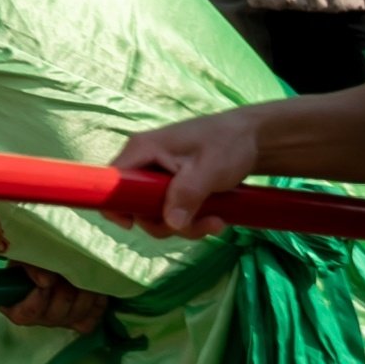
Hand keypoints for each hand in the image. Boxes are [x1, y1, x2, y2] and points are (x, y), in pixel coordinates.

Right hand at [5, 270, 116, 335]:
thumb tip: (45, 280)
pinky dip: (95, 302)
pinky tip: (92, 287)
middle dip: (64, 290)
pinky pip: (91, 318)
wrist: (54, 260)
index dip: (38, 298)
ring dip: (82, 293)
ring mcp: (61, 322)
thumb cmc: (34, 260)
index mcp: (17, 308)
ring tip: (81, 275)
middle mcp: (39, 319)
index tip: (45, 281)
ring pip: (76, 314)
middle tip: (66, 271)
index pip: (27, 314)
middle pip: (56, 314)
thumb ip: (30, 268)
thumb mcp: (25, 259)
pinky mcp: (81, 322)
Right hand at [122, 108, 268, 236]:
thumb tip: (171, 224)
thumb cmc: (228, 144)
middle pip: (136, 206)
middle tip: (202, 225)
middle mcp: (144, 164)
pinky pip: (171, 212)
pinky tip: (215, 218)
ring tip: (217, 222)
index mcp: (142, 151)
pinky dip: (191, 221)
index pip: (111, 181)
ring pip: (156, 213)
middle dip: (167, 223)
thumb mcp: (209, 169)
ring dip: (186, 226)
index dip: (115, 205)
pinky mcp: (172, 187)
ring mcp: (158, 177)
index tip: (134, 225)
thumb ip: (187, 194)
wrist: (253, 137)